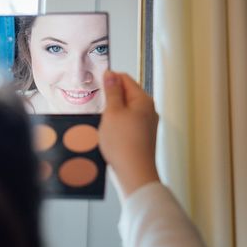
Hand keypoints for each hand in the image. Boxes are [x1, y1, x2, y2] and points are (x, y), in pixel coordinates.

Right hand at [99, 71, 159, 196]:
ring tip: (103, 120)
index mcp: (143, 100)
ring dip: (113, 111)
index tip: (97, 86)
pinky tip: (110, 132)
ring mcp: (147, 124)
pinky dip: (118, 123)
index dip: (110, 79)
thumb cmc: (123, 143)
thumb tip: (111, 74)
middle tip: (97, 105)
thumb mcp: (112, 112)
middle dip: (111, 97)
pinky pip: (128, 122)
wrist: (134, 172)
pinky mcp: (143, 136)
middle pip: (127, 93)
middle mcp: (149, 110)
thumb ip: (112, 91)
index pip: (125, 79)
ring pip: (127, 109)